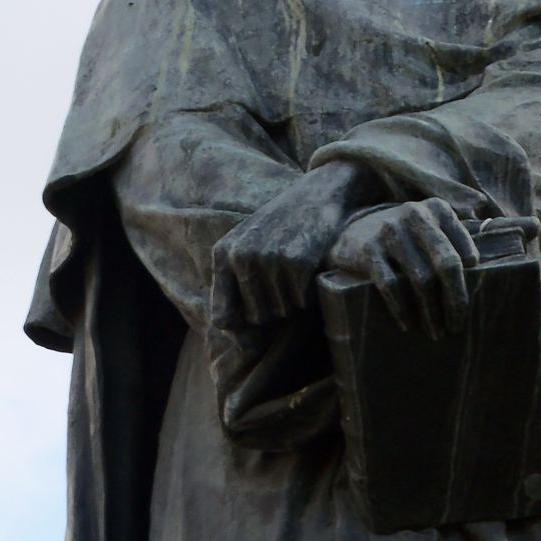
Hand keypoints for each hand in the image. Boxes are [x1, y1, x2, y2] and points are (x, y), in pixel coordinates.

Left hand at [211, 161, 373, 327]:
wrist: (317, 193)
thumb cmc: (280, 227)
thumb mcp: (246, 247)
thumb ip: (235, 289)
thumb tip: (244, 348)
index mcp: (222, 254)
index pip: (223, 317)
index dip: (242, 327)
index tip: (258, 316)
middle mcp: (241, 257)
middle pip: (256, 318)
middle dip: (272, 307)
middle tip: (281, 280)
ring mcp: (269, 258)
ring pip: (282, 311)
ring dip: (292, 299)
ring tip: (294, 269)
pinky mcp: (298, 261)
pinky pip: (302, 301)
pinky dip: (308, 292)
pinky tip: (309, 266)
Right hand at [327, 197, 477, 338]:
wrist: (353, 231)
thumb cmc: (404, 236)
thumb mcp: (431, 225)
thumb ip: (462, 237)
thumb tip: (516, 247)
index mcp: (438, 210)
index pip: (464, 250)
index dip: (470, 282)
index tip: (474, 304)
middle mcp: (416, 215)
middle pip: (447, 265)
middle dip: (455, 301)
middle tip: (456, 326)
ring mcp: (390, 231)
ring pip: (421, 279)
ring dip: (430, 312)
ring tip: (436, 332)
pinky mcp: (369, 249)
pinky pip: (390, 285)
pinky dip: (401, 309)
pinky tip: (407, 325)